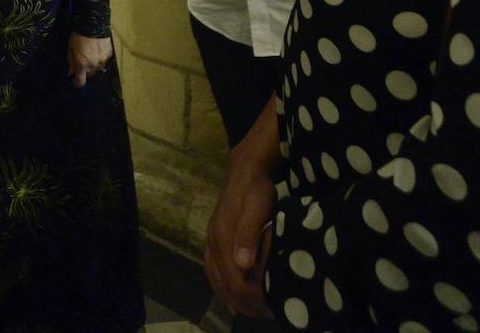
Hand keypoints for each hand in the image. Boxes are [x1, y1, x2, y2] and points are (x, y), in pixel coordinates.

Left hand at [67, 33, 111, 87]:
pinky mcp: (109, 54)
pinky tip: (97, 49)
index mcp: (82, 64)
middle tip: (82, 61)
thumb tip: (71, 72)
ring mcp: (102, 60)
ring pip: (97, 68)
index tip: (75, 80)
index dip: (77, 82)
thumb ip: (71, 62)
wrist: (92, 23)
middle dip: (85, 70)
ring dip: (93, 64)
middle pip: (89, 75)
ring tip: (90, 53)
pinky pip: (104, 60)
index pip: (80, 82)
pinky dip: (100, 57)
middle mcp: (93, 65)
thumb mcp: (71, 49)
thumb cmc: (78, 36)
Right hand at [204, 100, 281, 318]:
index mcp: (224, 238)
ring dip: (229, 296)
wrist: (245, 167)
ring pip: (214, 277)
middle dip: (241, 301)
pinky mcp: (213, 237)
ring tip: (247, 309)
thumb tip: (243, 265)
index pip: (233, 279)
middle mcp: (213, 242)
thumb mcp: (257, 206)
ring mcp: (211, 239)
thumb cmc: (255, 188)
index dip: (249, 296)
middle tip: (263, 312)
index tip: (268, 305)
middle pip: (223, 282)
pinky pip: (211, 267)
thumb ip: (248, 234)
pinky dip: (219, 284)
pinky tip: (229, 292)